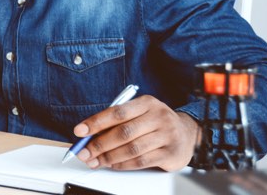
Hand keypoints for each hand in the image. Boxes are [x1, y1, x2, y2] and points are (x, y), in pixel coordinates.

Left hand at [73, 95, 197, 170]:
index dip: (96, 122)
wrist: (187, 135)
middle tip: (84, 152)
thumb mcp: (140, 114)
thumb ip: (117, 122)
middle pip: (123, 132)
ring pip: (131, 148)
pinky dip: (123, 164)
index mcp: (147, 103)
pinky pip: (141, 161)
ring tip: (95, 161)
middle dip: (99, 144)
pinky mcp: (170, 153)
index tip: (80, 131)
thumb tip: (89, 135)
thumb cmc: (156, 123)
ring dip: (109, 157)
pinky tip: (112, 165)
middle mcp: (158, 116)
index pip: (117, 112)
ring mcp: (166, 135)